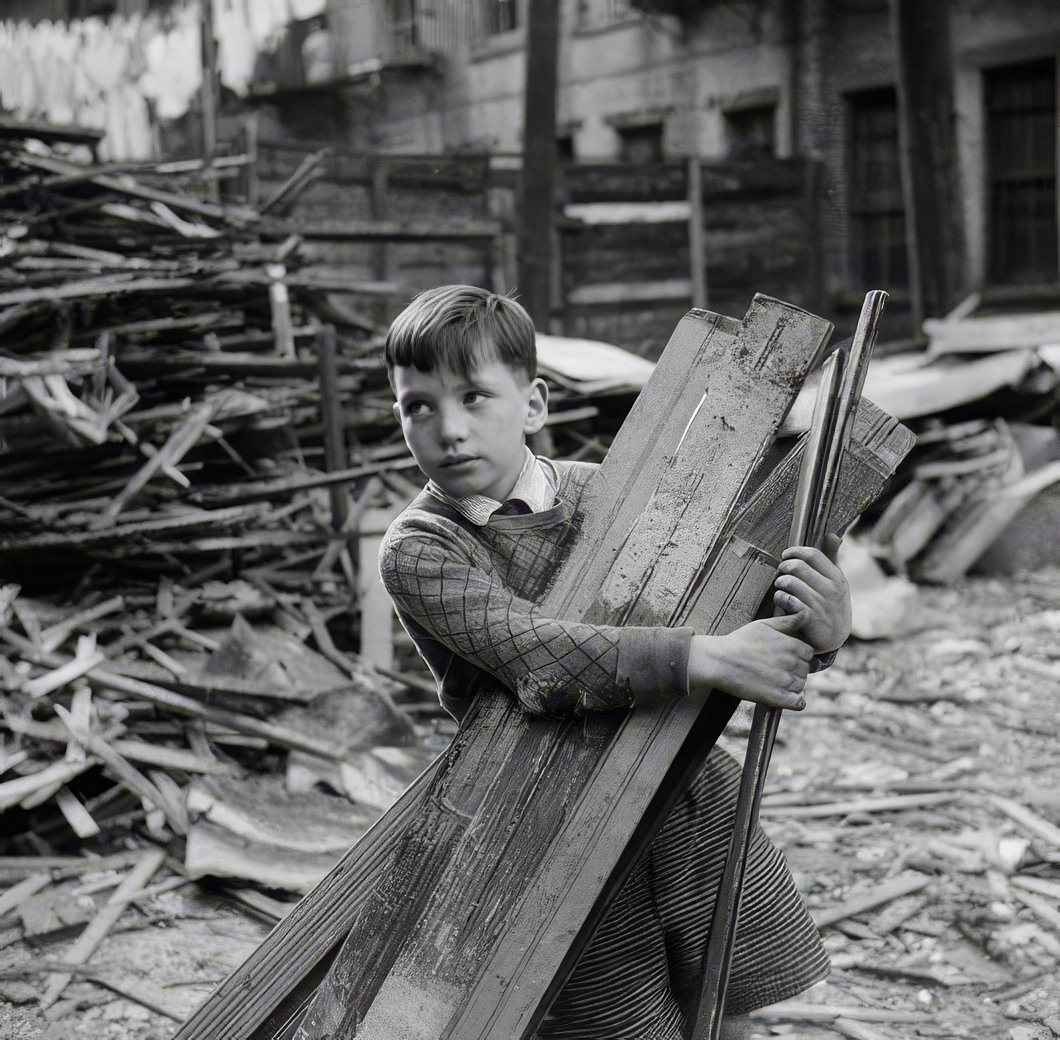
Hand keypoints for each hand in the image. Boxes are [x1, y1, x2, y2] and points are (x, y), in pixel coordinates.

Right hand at [687, 613, 813, 710]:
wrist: (719, 662)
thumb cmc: (739, 641)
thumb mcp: (763, 625)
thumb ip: (787, 621)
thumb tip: (805, 615)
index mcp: (791, 645)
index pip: (808, 654)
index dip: (798, 656)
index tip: (785, 658)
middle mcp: (791, 663)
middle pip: (805, 670)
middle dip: (794, 670)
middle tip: (776, 669)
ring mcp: (784, 681)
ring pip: (801, 686)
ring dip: (792, 685)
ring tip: (775, 681)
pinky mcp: (777, 697)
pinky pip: (798, 703)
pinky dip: (795, 701)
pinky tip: (784, 696)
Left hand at [772, 534, 850, 654]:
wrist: (832, 639)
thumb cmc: (830, 605)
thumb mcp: (836, 582)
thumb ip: (832, 558)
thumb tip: (832, 534)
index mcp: (837, 578)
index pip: (812, 555)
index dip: (794, 552)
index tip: (786, 555)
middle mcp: (831, 590)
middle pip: (797, 566)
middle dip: (784, 567)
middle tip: (781, 574)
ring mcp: (821, 605)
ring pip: (789, 582)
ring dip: (780, 583)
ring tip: (780, 587)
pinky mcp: (809, 619)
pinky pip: (787, 600)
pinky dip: (780, 598)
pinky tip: (782, 600)